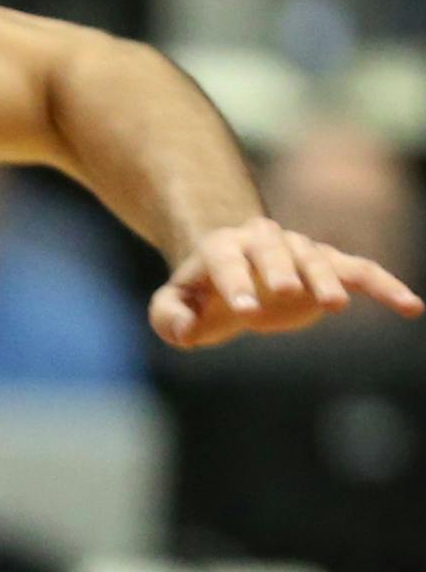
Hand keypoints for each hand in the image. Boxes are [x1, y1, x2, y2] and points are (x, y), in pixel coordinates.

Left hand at [149, 217, 422, 348]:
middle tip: (286, 292)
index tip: (243, 310)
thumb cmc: (199, 295)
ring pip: (316, 258)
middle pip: (273, 248)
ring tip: (334, 306)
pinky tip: (410, 307)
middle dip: (279, 268)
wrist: (234, 274)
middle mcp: (263, 240)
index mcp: (221, 247)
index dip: (234, 282)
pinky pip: (361, 271)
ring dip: (325, 278)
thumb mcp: (173, 308)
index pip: (225, 259)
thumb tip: (184, 331)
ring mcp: (300, 250)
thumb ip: (169, 317)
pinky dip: (385, 286)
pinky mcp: (330, 266)